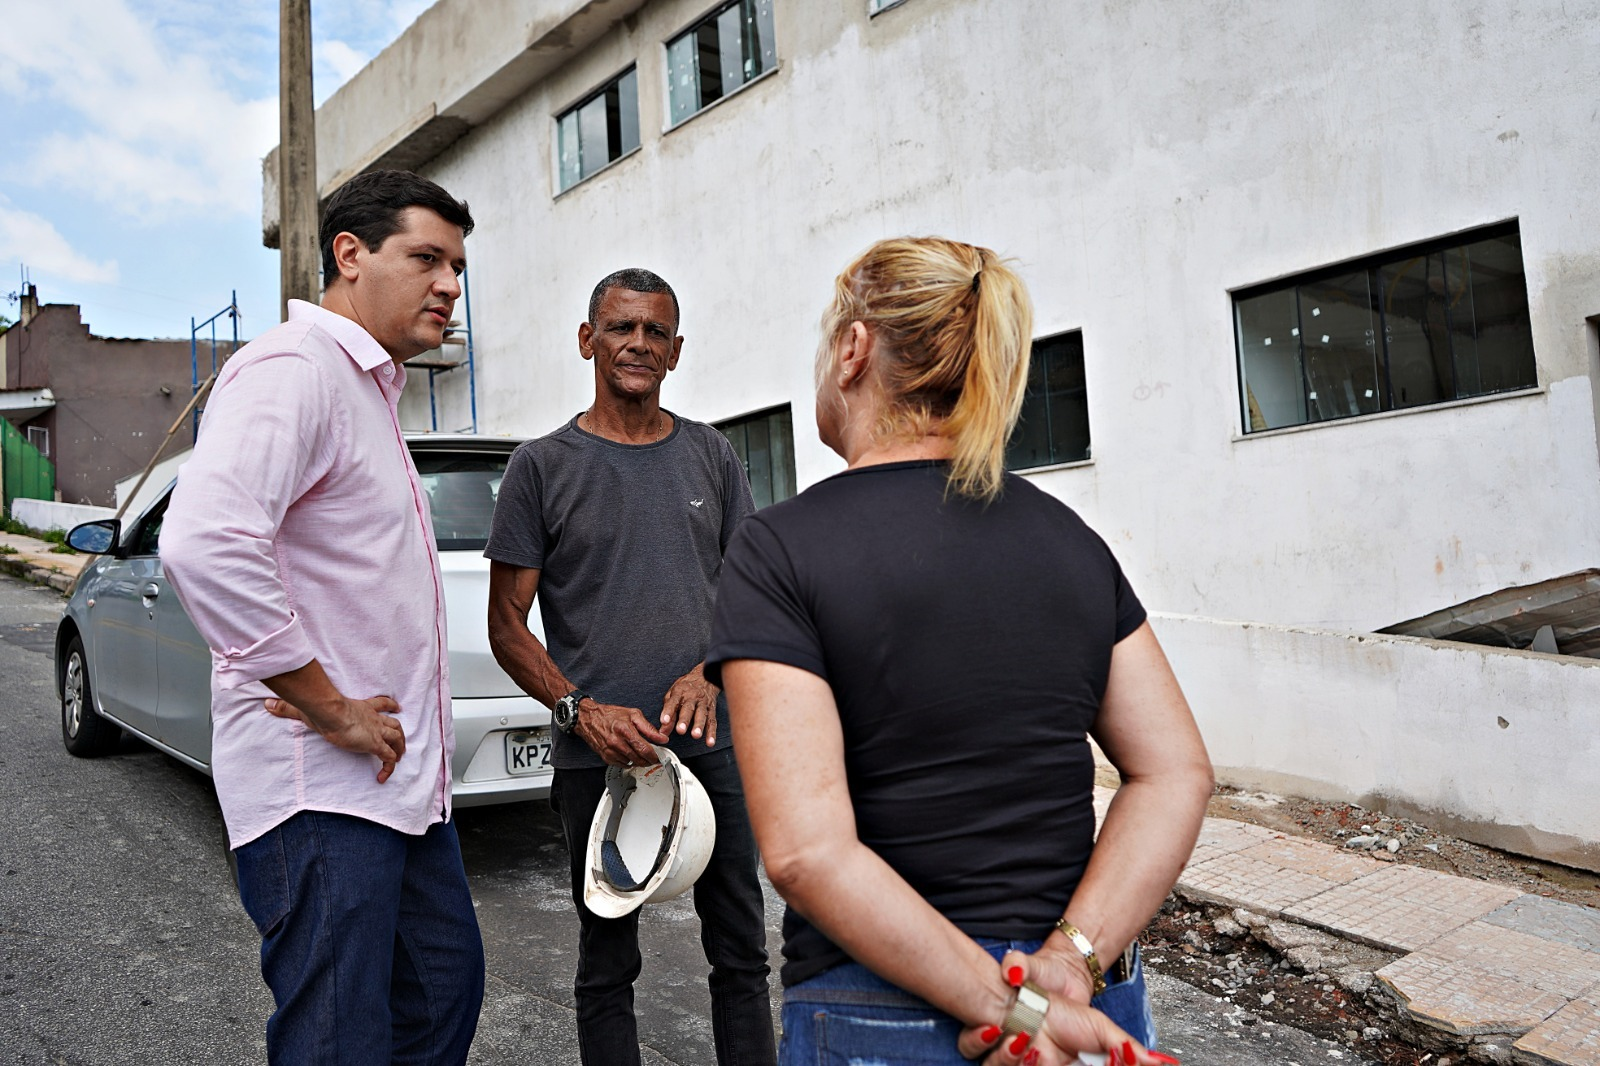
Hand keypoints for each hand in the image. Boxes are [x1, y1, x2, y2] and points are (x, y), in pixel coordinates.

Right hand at [264, 694, 405, 782]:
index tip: (397, 707)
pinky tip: (383, 778)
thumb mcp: (307, 708)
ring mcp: (375, 731)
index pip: (381, 704)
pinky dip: (389, 767)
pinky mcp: (375, 744)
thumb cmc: (322, 709)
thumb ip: (288, 707)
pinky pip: (388, 758)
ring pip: (397, 738)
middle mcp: (373, 719)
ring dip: (399, 748)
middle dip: (399, 732)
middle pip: (394, 723)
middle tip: (401, 741)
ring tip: (399, 758)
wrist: (332, 713)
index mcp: (362, 707)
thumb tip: (268, 704)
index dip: (390, 706)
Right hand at [575, 699, 670, 766]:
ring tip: (642, 754)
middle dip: (648, 760)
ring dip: (639, 761)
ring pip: (631, 763)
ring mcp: (610, 751)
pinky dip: (628, 761)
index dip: (654, 755)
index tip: (659, 757)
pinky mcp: (606, 757)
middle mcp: (617, 742)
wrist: (589, 718)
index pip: (644, 749)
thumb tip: (661, 738)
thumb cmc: (610, 715)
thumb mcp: (633, 714)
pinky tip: (630, 754)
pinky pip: (622, 764)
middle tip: (653, 758)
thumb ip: (649, 728)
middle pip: (638, 759)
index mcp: (625, 730)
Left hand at [659, 664, 718, 746]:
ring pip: (702, 714)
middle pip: (688, 709)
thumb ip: (668, 712)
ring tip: (695, 735)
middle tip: (680, 730)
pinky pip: (712, 721)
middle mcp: (692, 697)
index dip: (668, 711)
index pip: (673, 702)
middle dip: (684, 720)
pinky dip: (712, 732)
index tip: (664, 721)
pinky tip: (710, 742)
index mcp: (680, 692)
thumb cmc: (686, 687)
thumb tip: (662, 730)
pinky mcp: (711, 709)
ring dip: (699, 726)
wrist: (705, 677)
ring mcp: (703, 703)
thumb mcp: (673, 695)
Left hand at [958, 956, 1173, 1065]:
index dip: (1045, 1065)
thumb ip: (1129, 1052)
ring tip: (1020, 1036)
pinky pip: (972, 1047)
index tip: (1051, 1055)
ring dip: (1004, 1056)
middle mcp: (1027, 1064)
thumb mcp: (1104, 1031)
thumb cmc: (1075, 1009)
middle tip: (1039, 1049)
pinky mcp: (981, 1036)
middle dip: (1022, 1063)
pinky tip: (991, 1025)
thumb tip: (1167, 1065)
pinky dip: (979, 1038)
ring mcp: (1003, 1053)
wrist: (1052, 977)